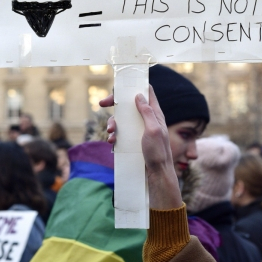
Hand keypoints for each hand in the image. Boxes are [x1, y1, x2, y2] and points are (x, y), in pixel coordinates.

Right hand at [99, 86, 182, 209]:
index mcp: (154, 113)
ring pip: (122, 119)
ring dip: (113, 123)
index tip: (120, 87)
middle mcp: (146, 119)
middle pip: (129, 104)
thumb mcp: (153, 129)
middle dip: (115, 103)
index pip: (145, 92)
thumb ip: (147, 112)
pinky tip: (112, 142)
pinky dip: (114, 135)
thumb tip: (139, 95)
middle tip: (102, 103)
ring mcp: (138, 129)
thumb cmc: (159, 152)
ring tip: (111, 132)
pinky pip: (120, 133)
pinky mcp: (132, 140)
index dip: (133, 87)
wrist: (157, 175)